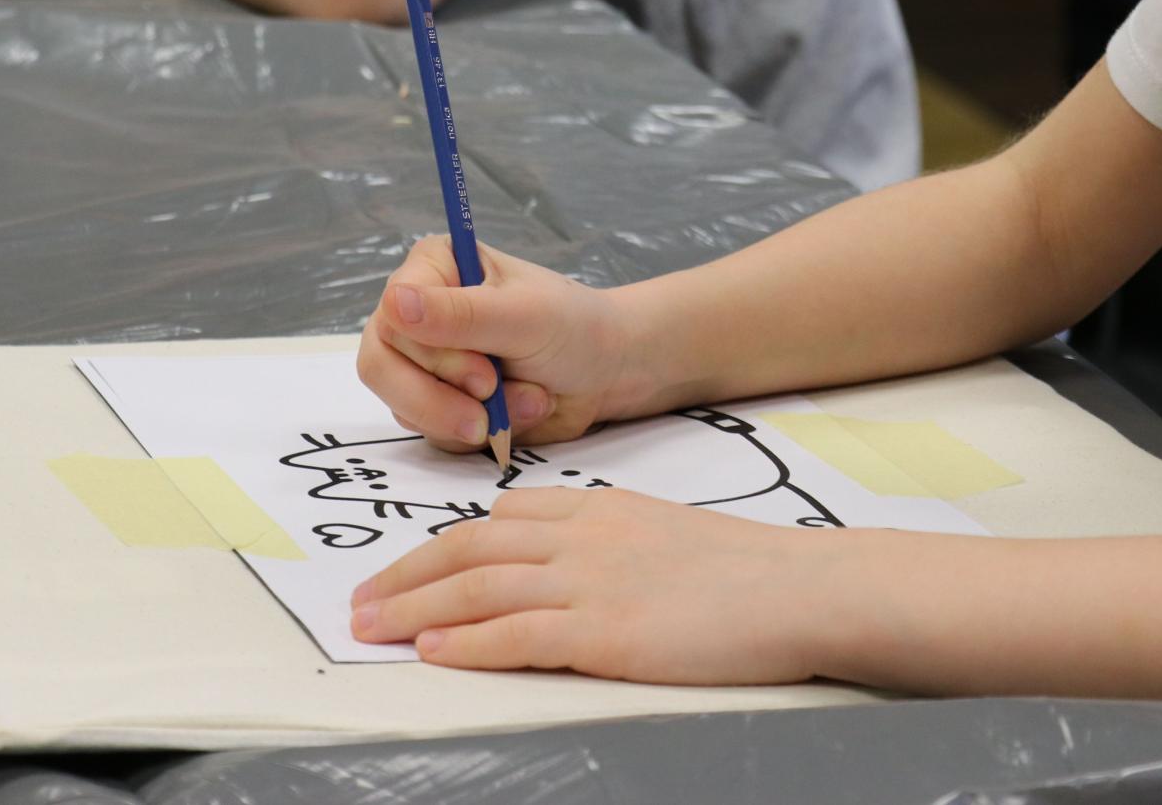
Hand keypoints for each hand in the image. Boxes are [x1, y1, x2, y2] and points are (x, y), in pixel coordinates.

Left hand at [349, 486, 837, 682]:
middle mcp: (583, 537)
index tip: (406, 567)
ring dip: (414, 610)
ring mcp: (592, 582)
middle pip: (469, 549)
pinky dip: (466, 644)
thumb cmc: (745, 572)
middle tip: (361, 602)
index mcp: (597, 509)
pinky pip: (516, 636)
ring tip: (372, 629)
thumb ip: (605, 540)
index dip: (440, 545)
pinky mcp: (606, 632)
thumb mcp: (662, 532)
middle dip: (406, 576)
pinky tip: (433, 653)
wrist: (799, 589)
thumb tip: (558, 564)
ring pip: (478, 590)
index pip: (498, 518)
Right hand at [355, 237, 641, 451]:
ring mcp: (424, 363)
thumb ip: (460, 315)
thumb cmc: (572, 327)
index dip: (432, 355)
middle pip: (383, 367)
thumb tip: (393, 301)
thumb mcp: (523, 316)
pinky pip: (432, 433)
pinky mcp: (438, 403)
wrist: (606, 372)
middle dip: (443, 396)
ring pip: (406, 407)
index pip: (393, 317)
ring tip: (530, 397)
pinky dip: (481, 433)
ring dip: (473, 415)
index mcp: (433, 269)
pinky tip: (521, 411)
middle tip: (495, 397)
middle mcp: (418, 314)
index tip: (485, 374)